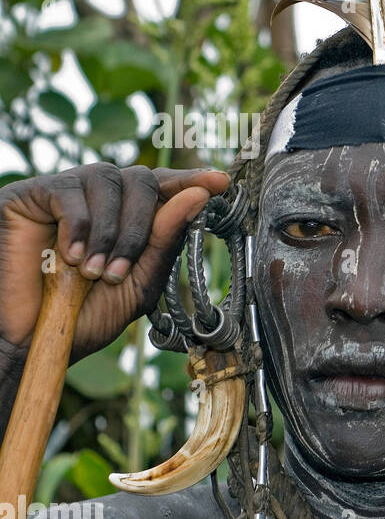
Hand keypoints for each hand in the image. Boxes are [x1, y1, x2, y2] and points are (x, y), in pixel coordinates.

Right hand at [0, 163, 229, 363]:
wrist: (32, 339)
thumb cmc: (85, 314)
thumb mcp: (138, 283)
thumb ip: (166, 241)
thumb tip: (198, 195)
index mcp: (131, 217)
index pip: (165, 187)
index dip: (192, 181)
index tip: (221, 182)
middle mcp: (101, 198)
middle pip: (141, 179)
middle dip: (139, 227)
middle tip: (117, 272)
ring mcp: (66, 191)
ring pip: (107, 179)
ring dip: (108, 231)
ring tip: (92, 272)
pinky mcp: (30, 194)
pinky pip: (68, 191)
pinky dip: (77, 226)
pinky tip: (68, 258)